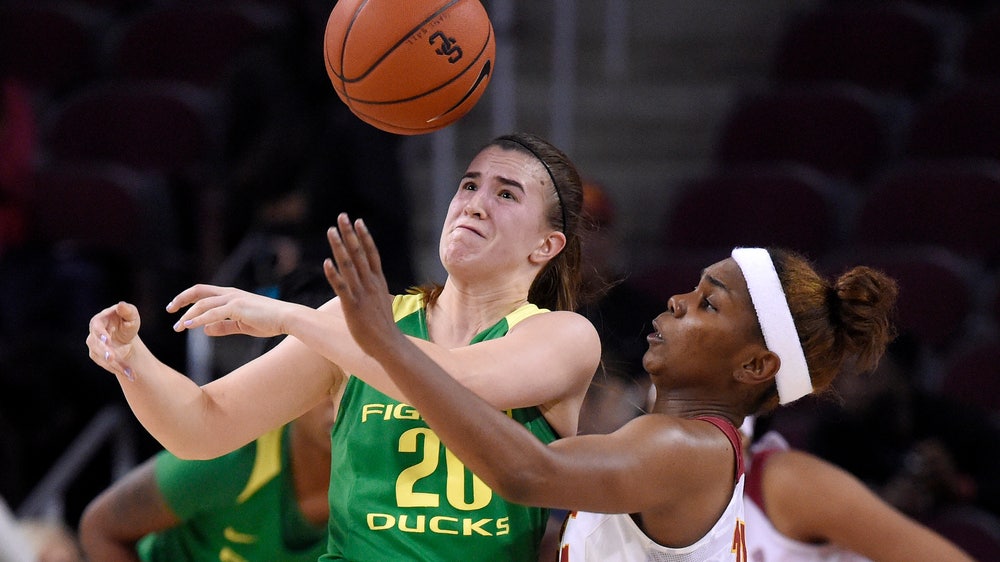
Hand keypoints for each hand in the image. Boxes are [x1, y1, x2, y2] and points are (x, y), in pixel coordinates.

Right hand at [87, 301, 140, 380]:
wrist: (126, 336)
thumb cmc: (127, 322)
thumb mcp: (131, 315)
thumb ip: (127, 310)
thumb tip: (121, 305)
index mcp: (100, 320)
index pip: (96, 326)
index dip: (100, 333)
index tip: (107, 340)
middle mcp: (94, 333)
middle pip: (96, 344)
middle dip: (105, 351)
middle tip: (113, 358)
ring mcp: (94, 346)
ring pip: (101, 357)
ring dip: (114, 364)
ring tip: (128, 371)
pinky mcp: (97, 356)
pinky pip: (105, 365)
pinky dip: (117, 369)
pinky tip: (128, 373)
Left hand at [166, 284, 299, 338]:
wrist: (287, 318)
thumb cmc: (269, 321)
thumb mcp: (242, 326)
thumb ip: (223, 327)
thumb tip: (204, 330)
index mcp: (232, 295)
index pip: (204, 293)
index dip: (188, 299)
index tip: (177, 309)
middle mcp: (230, 293)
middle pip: (199, 291)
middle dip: (181, 299)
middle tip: (169, 310)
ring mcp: (233, 299)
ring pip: (203, 304)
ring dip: (188, 315)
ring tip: (178, 326)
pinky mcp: (237, 307)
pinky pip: (212, 314)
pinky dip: (198, 319)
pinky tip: (189, 326)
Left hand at [324, 213, 403, 357]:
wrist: (388, 344)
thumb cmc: (384, 326)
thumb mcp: (382, 301)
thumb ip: (375, 289)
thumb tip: (374, 282)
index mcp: (378, 282)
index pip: (371, 253)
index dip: (364, 236)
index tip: (358, 221)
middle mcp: (370, 284)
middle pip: (359, 253)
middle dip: (350, 234)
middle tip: (342, 217)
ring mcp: (361, 294)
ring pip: (349, 265)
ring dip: (339, 247)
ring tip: (331, 231)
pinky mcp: (352, 306)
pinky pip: (341, 287)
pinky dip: (333, 275)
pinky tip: (326, 263)